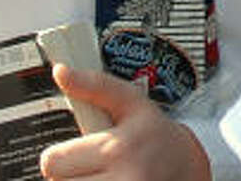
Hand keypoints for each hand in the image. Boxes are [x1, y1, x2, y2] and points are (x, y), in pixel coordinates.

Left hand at [40, 64, 210, 180]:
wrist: (188, 167)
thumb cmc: (155, 133)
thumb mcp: (131, 102)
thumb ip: (95, 86)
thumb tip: (60, 71)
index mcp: (117, 148)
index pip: (53, 162)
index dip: (60, 157)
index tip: (79, 153)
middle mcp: (123, 180)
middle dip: (70, 175)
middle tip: (93, 166)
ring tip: (102, 176)